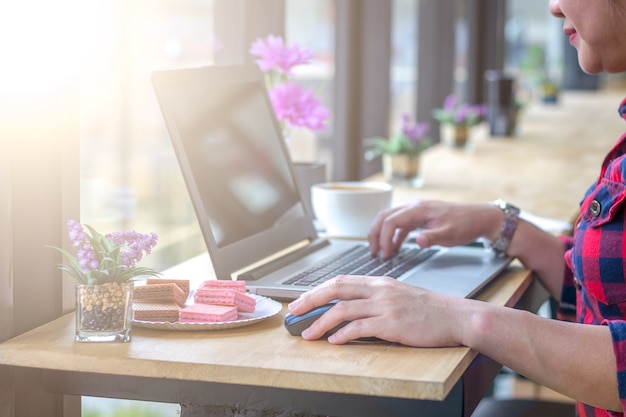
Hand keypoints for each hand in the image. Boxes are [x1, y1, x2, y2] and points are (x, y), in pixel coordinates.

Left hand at [287, 275, 467, 345]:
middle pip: (336, 290)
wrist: (455, 316)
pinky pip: (361, 327)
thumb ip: (376, 297)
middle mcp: (380, 290)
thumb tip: (352, 307)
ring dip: (321, 322)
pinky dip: (343, 334)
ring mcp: (386, 306)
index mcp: (379, 282)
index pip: (341, 281)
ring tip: (308, 333)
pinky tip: (334, 341)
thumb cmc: (429, 309)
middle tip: (294, 311)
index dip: (318, 290)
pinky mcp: (393, 324)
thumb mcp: (399, 294)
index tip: (302, 299)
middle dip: (310, 300)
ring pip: (343, 309)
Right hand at [367, 200, 500, 258]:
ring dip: (382, 233)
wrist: (480, 217)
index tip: (385, 254)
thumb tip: (417, 242)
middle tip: (373, 251)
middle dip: (375, 233)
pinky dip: (394, 235)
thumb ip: (433, 238)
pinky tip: (394, 247)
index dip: (384, 238)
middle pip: (385, 216)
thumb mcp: (450, 234)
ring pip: (390, 219)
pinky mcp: (421, 217)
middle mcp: (414, 207)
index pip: (391, 220)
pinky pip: (400, 224)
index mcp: (419, 209)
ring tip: (379, 251)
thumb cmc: (467, 224)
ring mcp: (417, 211)